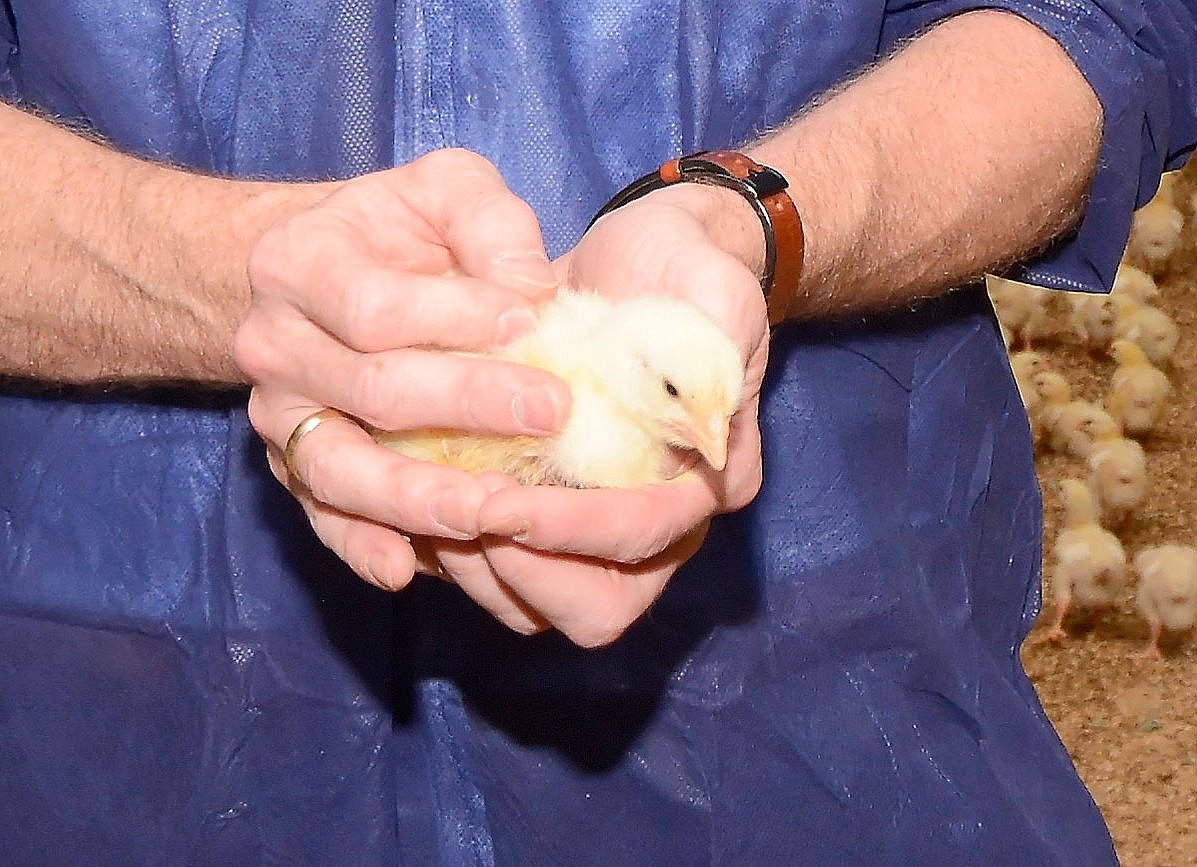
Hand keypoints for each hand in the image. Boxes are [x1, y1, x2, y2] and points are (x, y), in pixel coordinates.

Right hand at [235, 149, 570, 591]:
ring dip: (418, 497)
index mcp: (301, 262)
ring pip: (340, 469)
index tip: (530, 323)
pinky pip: (322, 515)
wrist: (316, 270)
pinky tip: (407, 569)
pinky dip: (360, 546)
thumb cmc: (396, 230)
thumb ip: (489, 221)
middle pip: (371, 390)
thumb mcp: (443, 189)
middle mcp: (275, 345)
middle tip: (553, 413)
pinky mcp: (293, 466)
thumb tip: (530, 292)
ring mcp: (280, 416)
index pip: (376, 307)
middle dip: (467, 406)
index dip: (455, 319)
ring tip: (489, 512)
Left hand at [423, 185, 771, 646]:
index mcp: (698, 488)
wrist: (649, 253)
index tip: (500, 499)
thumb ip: (722, 368)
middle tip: (461, 510)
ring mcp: (589, 525)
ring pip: (531, 604)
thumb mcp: (722, 299)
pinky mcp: (536, 512)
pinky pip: (489, 570)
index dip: (569, 531)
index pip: (638, 541)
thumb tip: (709, 452)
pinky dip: (445, 546)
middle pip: (594, 609)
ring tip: (427, 500)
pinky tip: (411, 493)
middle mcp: (649, 525)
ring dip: (473, 567)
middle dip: (519, 572)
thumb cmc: (691, 273)